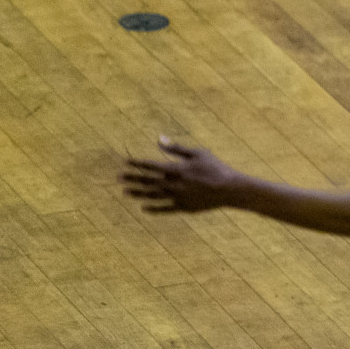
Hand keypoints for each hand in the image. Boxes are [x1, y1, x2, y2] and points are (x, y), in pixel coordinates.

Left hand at [123, 137, 242, 212]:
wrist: (230, 189)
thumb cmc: (216, 167)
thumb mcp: (198, 153)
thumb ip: (177, 148)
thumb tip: (159, 139)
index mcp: (177, 169)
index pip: (151, 166)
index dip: (137, 164)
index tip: (126, 162)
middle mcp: (174, 184)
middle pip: (149, 181)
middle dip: (132, 178)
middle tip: (118, 178)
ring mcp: (178, 197)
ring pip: (153, 196)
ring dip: (138, 193)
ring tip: (126, 192)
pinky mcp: (184, 207)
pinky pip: (165, 209)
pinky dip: (154, 209)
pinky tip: (144, 207)